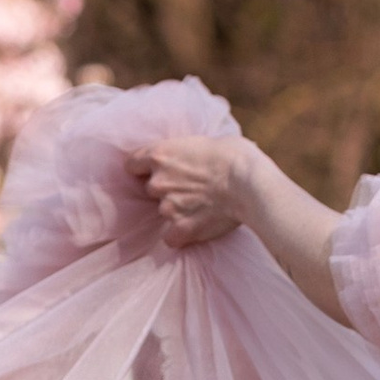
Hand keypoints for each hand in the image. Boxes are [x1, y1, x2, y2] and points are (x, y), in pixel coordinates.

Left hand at [124, 127, 253, 248]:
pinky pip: (172, 238)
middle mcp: (158, 181)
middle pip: (150, 189)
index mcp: (160, 155)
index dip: (143, 169)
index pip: (132, 164)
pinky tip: (197, 228)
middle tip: (190, 189)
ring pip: (163, 212)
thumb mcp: (205, 141)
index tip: (155, 172)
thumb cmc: (234, 156)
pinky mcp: (181, 228)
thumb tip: (195, 158)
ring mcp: (167, 207)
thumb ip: (188, 152)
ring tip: (202, 208)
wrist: (247, 183)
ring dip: (177, 212)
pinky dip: (181, 235)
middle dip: (166, 190)